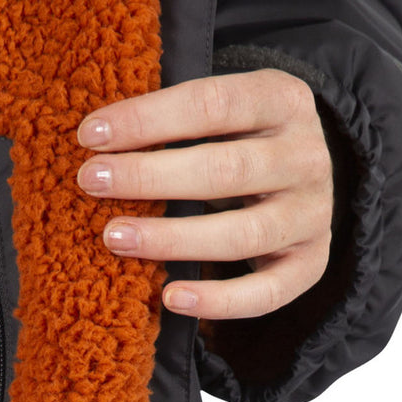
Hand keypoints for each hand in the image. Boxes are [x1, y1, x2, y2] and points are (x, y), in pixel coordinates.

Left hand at [76, 69, 333, 318]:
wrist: (300, 178)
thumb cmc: (235, 140)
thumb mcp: (218, 113)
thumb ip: (171, 120)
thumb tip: (92, 138)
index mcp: (282, 100)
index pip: (214, 103)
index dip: (148, 119)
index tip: (89, 135)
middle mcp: (307, 156)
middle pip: (226, 170)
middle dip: (150, 176)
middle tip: (91, 181)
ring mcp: (312, 214)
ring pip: (243, 233)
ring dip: (172, 238)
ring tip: (114, 237)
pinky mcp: (310, 264)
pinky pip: (267, 292)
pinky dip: (218, 300)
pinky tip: (169, 297)